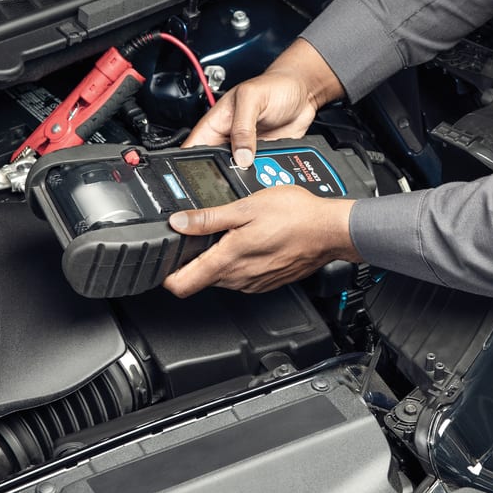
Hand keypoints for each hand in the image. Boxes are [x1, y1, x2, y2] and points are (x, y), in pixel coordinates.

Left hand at [162, 185, 360, 296]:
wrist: (330, 231)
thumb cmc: (295, 216)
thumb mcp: (245, 207)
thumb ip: (208, 218)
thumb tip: (179, 222)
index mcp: (228, 260)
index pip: (181, 285)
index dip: (166, 275)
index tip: (163, 261)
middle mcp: (239, 278)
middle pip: (200, 278)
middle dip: (195, 259)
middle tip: (199, 234)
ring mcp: (254, 282)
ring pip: (222, 277)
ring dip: (219, 258)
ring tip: (230, 232)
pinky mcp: (267, 282)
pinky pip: (242, 276)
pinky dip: (240, 261)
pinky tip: (251, 241)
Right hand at [184, 39, 343, 167]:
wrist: (304, 91)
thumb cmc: (275, 85)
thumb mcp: (253, 99)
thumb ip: (243, 127)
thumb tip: (240, 156)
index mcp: (217, 122)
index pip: (195, 147)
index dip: (191, 162)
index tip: (197, 176)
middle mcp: (229, 138)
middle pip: (217, 165)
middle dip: (223, 174)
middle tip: (234, 178)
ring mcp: (247, 149)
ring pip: (239, 172)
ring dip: (247, 176)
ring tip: (256, 173)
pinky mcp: (265, 156)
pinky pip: (260, 172)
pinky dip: (264, 175)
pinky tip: (269, 173)